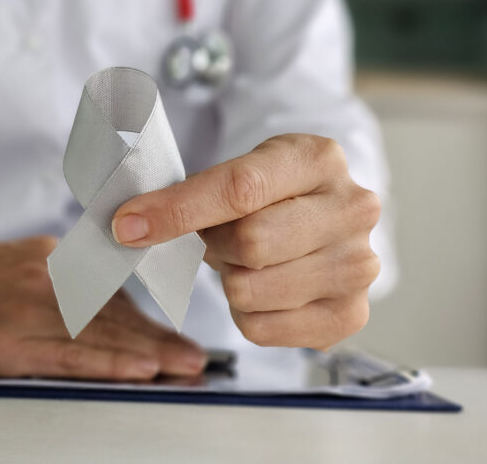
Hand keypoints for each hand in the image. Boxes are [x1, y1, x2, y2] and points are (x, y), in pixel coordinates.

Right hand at [0, 235, 205, 380]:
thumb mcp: (0, 268)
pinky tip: (134, 371)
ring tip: (184, 370)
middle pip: (110, 313)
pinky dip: (105, 363)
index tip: (177, 334)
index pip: (106, 291)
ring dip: (145, 353)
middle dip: (157, 338)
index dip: (145, 317)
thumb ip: (44, 281)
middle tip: (197, 360)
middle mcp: (39, 275)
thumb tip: (89, 303)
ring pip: (95, 333)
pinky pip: (63, 354)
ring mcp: (20, 306)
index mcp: (42, 258)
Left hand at [111, 134, 380, 349]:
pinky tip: (262, 291)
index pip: (239, 188)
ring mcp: (359, 265)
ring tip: (246, 263)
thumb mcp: (238, 171)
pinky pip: (263, 328)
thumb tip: (128, 226)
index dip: (176, 210)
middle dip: (215, 245)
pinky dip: (246, 314)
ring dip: (231, 280)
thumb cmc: (270, 195)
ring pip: (252, 290)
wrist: (318, 219)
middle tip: (218, 238)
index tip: (127, 224)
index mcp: (318, 158)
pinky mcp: (351, 315)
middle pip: (251, 243)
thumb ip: (189, 193)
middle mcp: (352, 210)